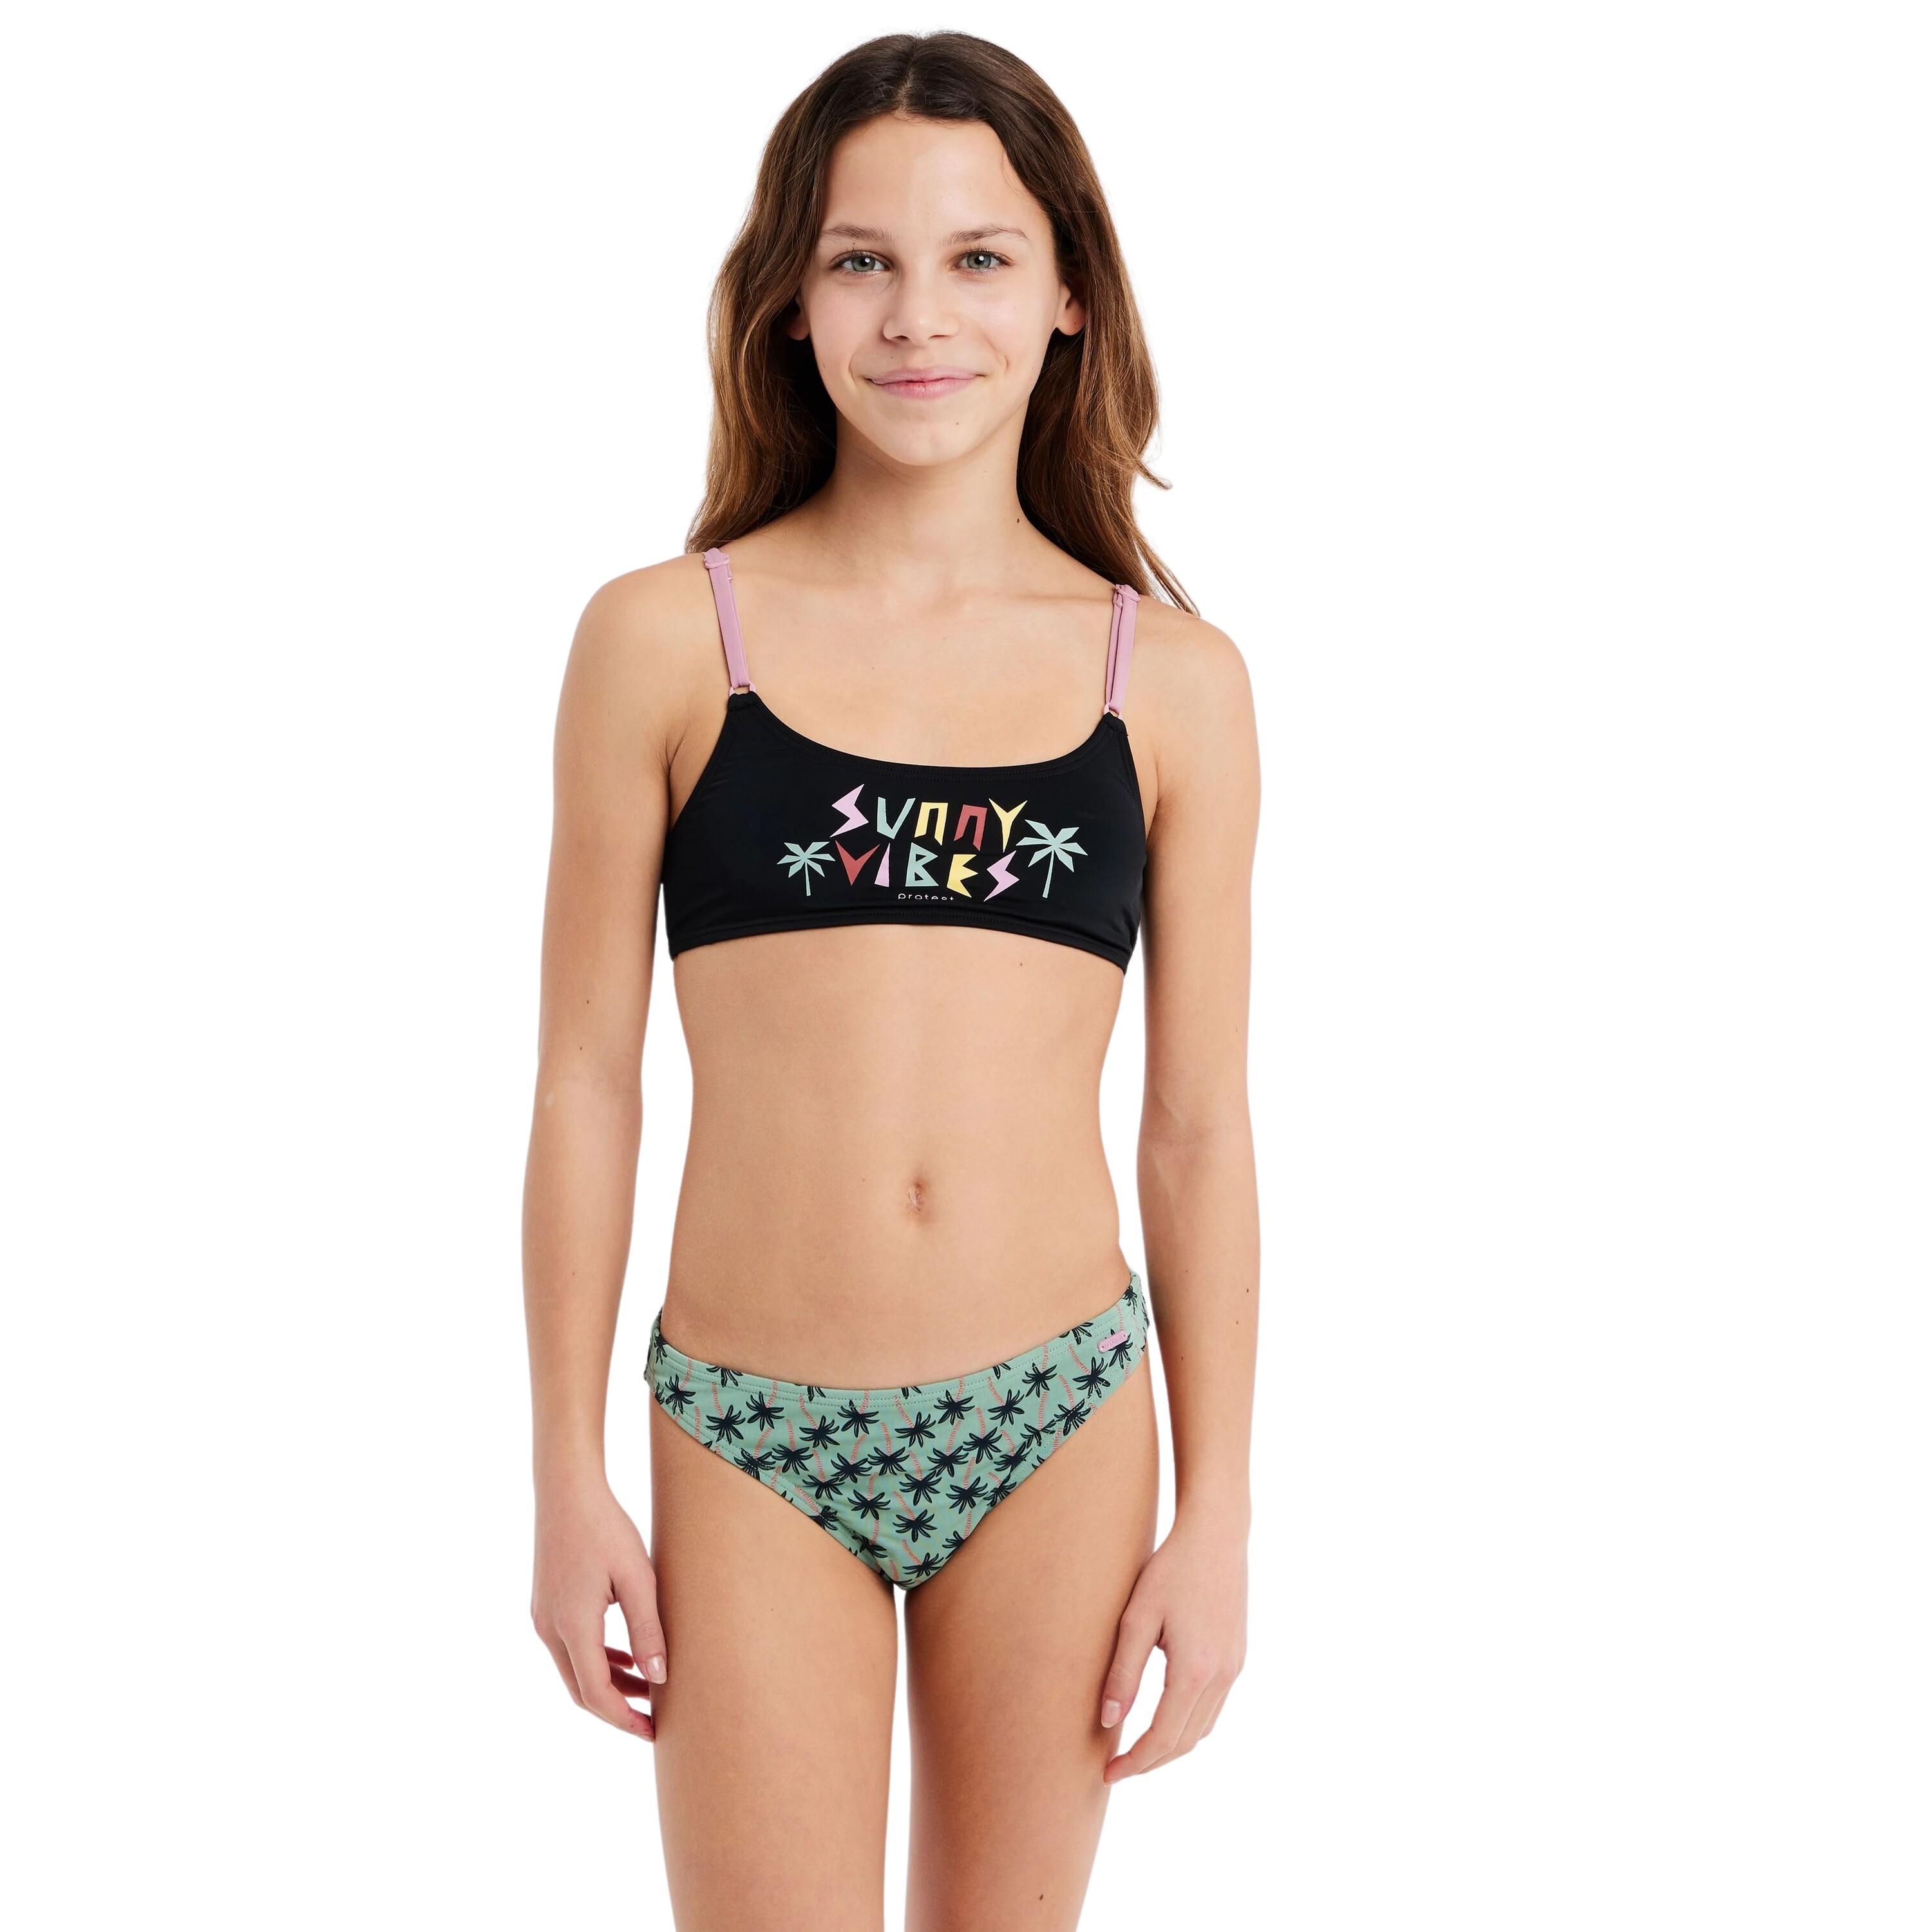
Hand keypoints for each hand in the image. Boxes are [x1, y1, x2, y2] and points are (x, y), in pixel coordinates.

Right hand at [531, 1477, 665, 1740]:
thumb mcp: (638, 1577)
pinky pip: (571, 1648)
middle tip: (653, 1720)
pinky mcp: (545, 1605)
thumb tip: (659, 1678)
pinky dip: (597, 1660)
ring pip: (575, 1670)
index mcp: (572, 1627)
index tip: (653, 1733)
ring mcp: (543, 1618)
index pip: (597, 1694)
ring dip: (609, 1684)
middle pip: (581, 1690)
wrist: (566, 1491)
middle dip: (617, 1710)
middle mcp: (550, 1629)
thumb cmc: (606, 1528)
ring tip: (650, 1688)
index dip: (625, 1719)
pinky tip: (626, 1658)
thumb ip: (648, 1629)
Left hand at [1098, 1510, 1247, 1780]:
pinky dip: (1188, 1724)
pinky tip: (1166, 1717)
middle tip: (1117, 1768)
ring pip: (1202, 1729)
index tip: (1107, 1774)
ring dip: (1171, 1747)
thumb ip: (1123, 1672)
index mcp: (1194, 1671)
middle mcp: (1221, 1677)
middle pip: (1185, 1742)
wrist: (1216, 1537)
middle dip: (1151, 1762)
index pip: (1162, 1738)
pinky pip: (1213, 1708)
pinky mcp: (1237, 1658)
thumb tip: (1109, 1721)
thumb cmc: (1171, 1570)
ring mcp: (1234, 1669)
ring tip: (1138, 1749)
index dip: (1135, 1762)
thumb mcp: (1137, 1618)